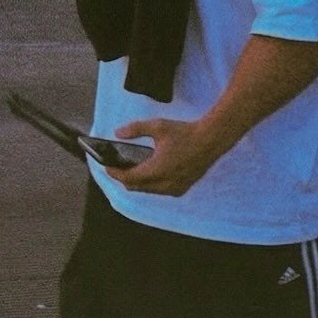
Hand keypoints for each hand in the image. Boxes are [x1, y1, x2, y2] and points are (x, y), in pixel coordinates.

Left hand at [104, 118, 223, 195]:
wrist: (211, 140)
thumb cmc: (185, 132)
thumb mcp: (158, 126)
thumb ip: (136, 129)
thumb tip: (117, 133)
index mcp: (155, 170)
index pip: (128, 178)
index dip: (115, 173)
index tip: (106, 167)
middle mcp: (163, 184)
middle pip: (135, 187)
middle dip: (124, 178)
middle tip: (117, 167)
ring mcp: (174, 189)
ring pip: (148, 190)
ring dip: (138, 182)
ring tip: (133, 169)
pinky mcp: (182, 189)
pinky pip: (160, 191)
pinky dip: (152, 185)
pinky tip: (152, 173)